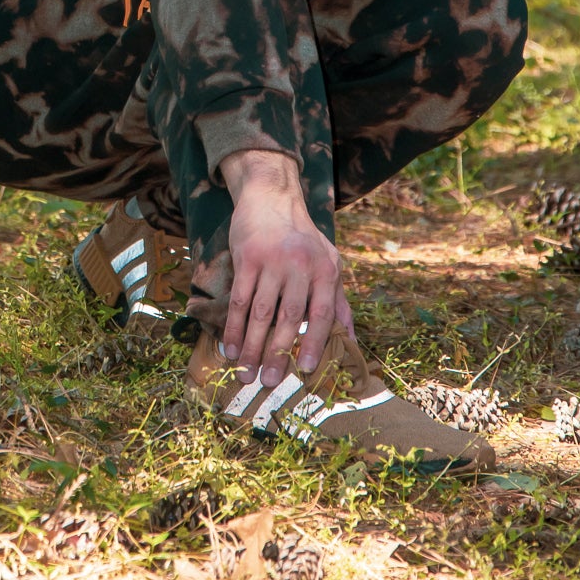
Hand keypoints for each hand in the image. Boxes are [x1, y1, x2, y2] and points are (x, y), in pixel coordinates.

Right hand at [218, 149, 355, 386]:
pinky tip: (230, 347)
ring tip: (245, 372)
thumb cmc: (302, 237)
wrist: (271, 197)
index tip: (306, 371)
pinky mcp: (247, 257)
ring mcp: (272, 261)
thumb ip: (339, 301)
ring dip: (252, 347)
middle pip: (288, 318)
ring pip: (260, 313)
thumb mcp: (328, 262)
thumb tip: (349, 341)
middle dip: (278, 354)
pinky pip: (239, 299)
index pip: (322, 314)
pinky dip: (233, 327)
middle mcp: (300, 265)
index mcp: (324, 270)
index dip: (316, 344)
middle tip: (269, 382)